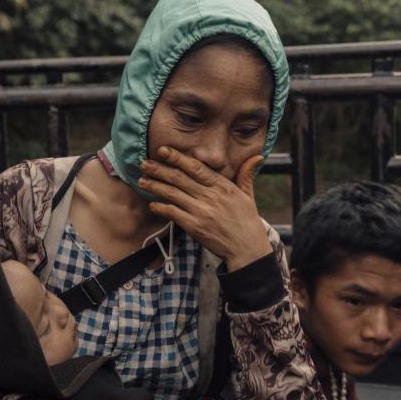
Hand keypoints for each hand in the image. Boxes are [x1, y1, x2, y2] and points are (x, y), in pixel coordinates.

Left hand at [139, 146, 271, 270]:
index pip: (196, 167)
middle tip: (144, 163)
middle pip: (180, 178)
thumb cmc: (247, 221)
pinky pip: (173, 213)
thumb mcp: (248, 195)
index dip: (177, 157)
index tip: (163, 150)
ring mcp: (201, 212)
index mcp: (223, 186)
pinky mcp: (194, 227)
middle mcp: (211, 197)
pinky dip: (161, 208)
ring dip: (155, 186)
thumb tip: (258, 157)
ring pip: (173, 194)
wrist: (247, 249)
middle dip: (160, 169)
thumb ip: (247, 174)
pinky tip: (152, 203)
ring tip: (142, 180)